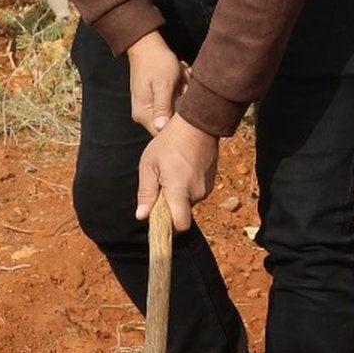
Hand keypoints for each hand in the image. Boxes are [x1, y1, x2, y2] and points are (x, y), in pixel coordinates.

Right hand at [126, 32, 190, 134]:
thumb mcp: (163, 84)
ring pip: (174, 111)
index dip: (179, 127)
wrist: (146, 46)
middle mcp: (144, 114)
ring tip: (182, 79)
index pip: (163, 134)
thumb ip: (163, 106)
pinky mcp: (154, 100)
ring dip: (182, 96)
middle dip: (182, 107)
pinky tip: (180, 78)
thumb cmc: (156, 62)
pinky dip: (179, 91)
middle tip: (184, 86)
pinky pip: (172, 102)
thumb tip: (161, 128)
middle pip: (170, 123)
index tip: (189, 111)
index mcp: (144, 113)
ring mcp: (149, 108)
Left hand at [136, 115, 219, 233]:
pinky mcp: (211, 181)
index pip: (180, 225)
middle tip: (160, 185)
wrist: (198, 123)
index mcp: (179, 190)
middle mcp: (196, 193)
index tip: (158, 222)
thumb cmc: (169, 142)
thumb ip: (146, 192)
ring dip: (178, 195)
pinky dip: (187, 187)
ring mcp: (206, 187)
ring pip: (188, 202)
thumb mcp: (149, 164)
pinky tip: (182, 169)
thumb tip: (142, 216)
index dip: (169, 229)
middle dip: (170, 207)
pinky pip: (196, 192)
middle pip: (181, 213)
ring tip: (171, 172)